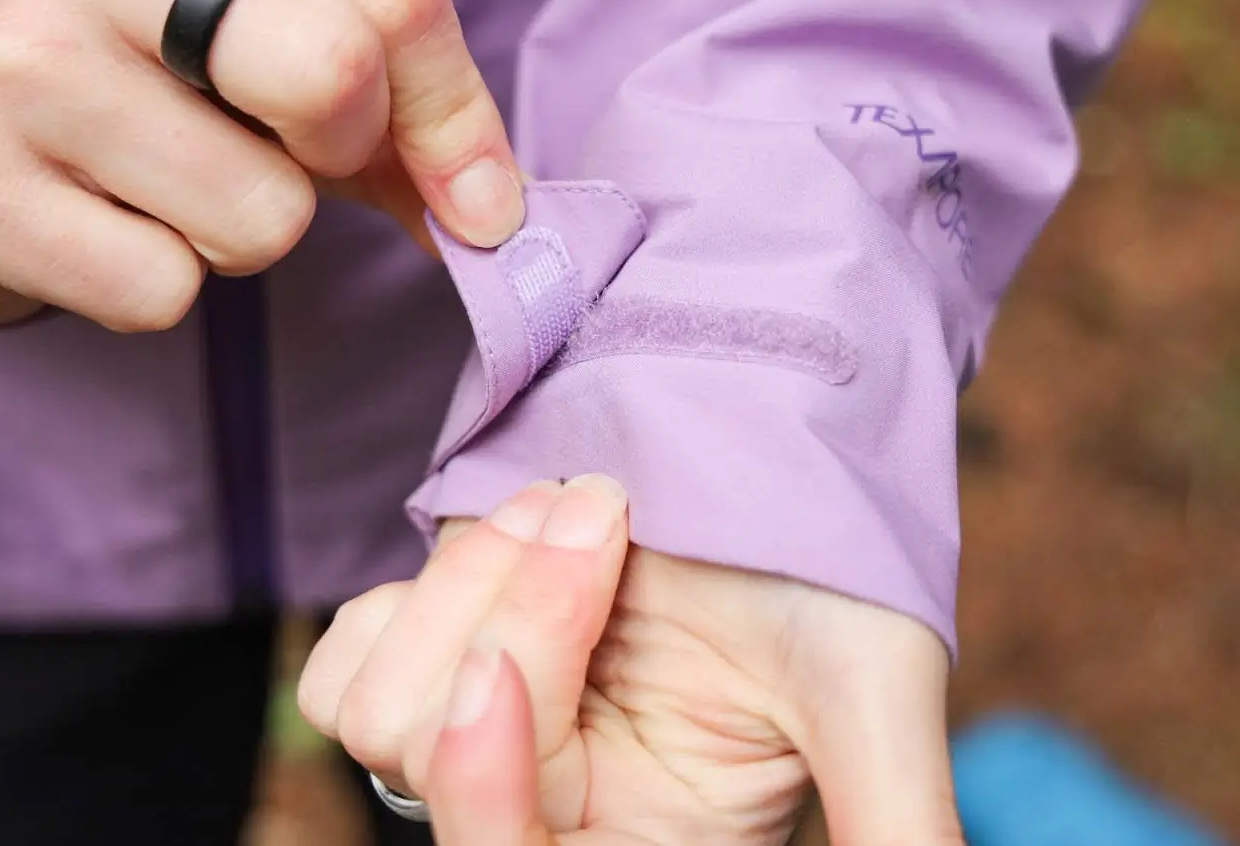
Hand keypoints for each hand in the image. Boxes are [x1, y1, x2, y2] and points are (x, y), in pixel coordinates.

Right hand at [0, 0, 522, 329]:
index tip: (472, 197)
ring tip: (175, 184)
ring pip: (256, 216)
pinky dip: (160, 285)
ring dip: (244, 231)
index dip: (455, 115)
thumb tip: (497, 218)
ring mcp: (16, 62)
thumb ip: (407, 111)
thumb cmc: (161, 77)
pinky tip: (108, 225)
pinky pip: (161, 293)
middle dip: (342, 152)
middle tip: (290, 157)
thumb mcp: (283, 45)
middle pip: (330, 71)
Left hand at [300, 476, 964, 845]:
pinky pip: (344, 666)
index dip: (484, 794)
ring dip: (470, 580)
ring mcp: (489, 729)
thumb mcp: (873, 700)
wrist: (772, 433)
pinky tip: (512, 532)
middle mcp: (557, 804)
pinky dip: (413, 591)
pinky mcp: (437, 655)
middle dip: (510, 624)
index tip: (495, 676)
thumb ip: (895, 832)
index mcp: (645, 840)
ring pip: (377, 713)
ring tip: (574, 507)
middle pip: (434, 770)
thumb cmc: (838, 562)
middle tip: (601, 512)